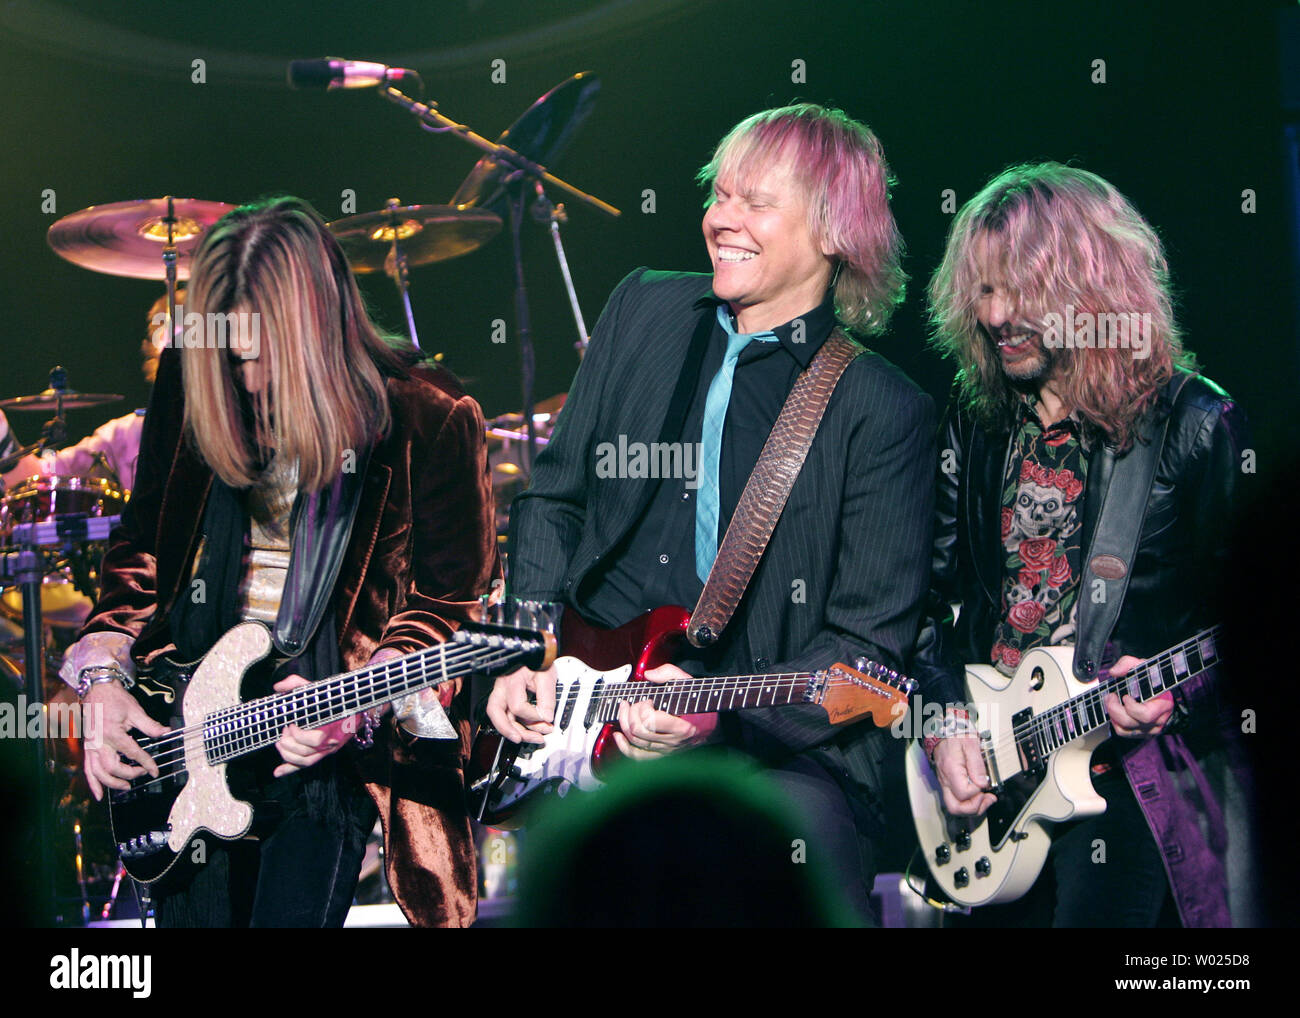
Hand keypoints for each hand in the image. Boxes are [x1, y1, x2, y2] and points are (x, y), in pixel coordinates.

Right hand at [81, 680, 169, 800]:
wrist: (97, 690)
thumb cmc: (115, 699)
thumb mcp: (135, 710)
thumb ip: (150, 725)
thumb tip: (166, 732)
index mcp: (113, 733)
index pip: (132, 753)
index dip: (145, 763)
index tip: (154, 770)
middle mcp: (99, 742)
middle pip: (112, 767)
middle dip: (129, 774)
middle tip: (142, 774)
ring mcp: (91, 746)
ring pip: (98, 772)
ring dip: (111, 783)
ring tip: (126, 787)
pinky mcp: (87, 747)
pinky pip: (87, 769)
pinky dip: (93, 783)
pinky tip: (99, 794)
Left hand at [272, 674, 357, 776]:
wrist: (356, 710)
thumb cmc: (336, 699)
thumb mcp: (318, 689)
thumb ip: (297, 684)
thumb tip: (278, 687)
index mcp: (332, 727)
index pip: (315, 740)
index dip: (298, 735)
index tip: (291, 724)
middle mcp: (331, 743)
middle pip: (306, 752)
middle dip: (289, 743)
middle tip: (285, 730)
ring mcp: (327, 750)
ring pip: (305, 762)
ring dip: (287, 755)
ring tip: (279, 743)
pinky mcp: (323, 754)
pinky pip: (306, 765)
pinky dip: (290, 769)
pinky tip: (277, 772)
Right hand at [486, 663, 558, 744]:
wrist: (534, 651)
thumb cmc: (538, 659)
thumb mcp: (547, 675)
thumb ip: (547, 697)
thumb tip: (547, 717)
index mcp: (512, 680)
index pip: (517, 705)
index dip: (533, 715)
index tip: (546, 716)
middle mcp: (503, 687)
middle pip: (495, 712)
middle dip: (508, 730)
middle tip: (522, 739)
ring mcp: (502, 692)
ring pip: (500, 716)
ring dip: (515, 730)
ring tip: (533, 738)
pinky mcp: (506, 696)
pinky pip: (507, 714)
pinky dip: (517, 724)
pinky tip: (529, 730)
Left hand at [611, 663, 717, 760]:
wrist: (711, 725)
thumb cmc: (700, 704)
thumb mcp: (688, 683)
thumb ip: (669, 673)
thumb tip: (648, 675)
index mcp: (681, 727)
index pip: (649, 721)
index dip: (643, 707)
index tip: (649, 699)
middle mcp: (672, 742)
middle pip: (637, 730)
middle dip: (631, 712)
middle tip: (635, 702)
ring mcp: (665, 750)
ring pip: (634, 741)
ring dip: (624, 722)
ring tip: (625, 709)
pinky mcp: (660, 754)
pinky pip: (638, 756)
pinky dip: (624, 746)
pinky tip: (618, 735)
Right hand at [931, 735, 996, 816]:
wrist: (943, 732)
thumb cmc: (956, 737)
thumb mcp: (971, 745)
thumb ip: (977, 765)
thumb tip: (983, 784)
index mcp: (951, 770)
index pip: (964, 793)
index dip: (978, 792)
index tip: (985, 783)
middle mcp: (946, 781)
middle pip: (955, 808)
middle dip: (974, 809)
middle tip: (987, 798)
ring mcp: (946, 784)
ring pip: (955, 807)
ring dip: (973, 808)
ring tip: (986, 798)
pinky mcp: (948, 785)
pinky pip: (957, 800)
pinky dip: (969, 802)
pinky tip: (979, 794)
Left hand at [1104, 655, 1173, 737]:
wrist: (1157, 689)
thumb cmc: (1151, 678)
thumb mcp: (1142, 665)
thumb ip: (1127, 664)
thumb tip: (1114, 672)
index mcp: (1163, 704)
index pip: (1145, 715)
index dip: (1131, 708)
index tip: (1125, 696)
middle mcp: (1158, 720)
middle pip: (1131, 723)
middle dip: (1115, 710)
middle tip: (1110, 697)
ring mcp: (1150, 729)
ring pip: (1125, 730)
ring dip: (1112, 715)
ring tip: (1111, 702)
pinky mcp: (1141, 733)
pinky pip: (1123, 733)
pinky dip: (1115, 722)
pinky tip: (1115, 711)